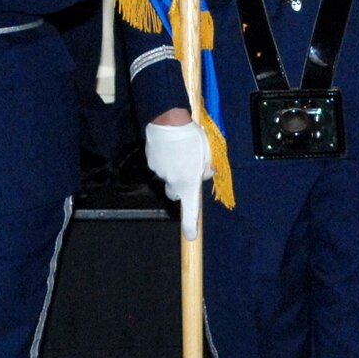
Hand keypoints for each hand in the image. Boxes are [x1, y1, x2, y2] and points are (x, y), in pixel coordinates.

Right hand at [144, 117, 212, 239]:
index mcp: (189, 182)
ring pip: (167, 175)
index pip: (190, 209)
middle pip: (175, 191)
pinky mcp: (151, 161)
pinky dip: (164, 159)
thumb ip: (207, 169)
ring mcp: (159, 171)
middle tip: (187, 170)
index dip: (190, 225)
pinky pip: (159, 164)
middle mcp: (172, 181)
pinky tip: (169, 146)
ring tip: (179, 151)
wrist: (169, 120)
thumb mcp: (207, 154)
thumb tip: (206, 173)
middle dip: (180, 185)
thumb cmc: (192, 138)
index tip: (191, 236)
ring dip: (173, 168)